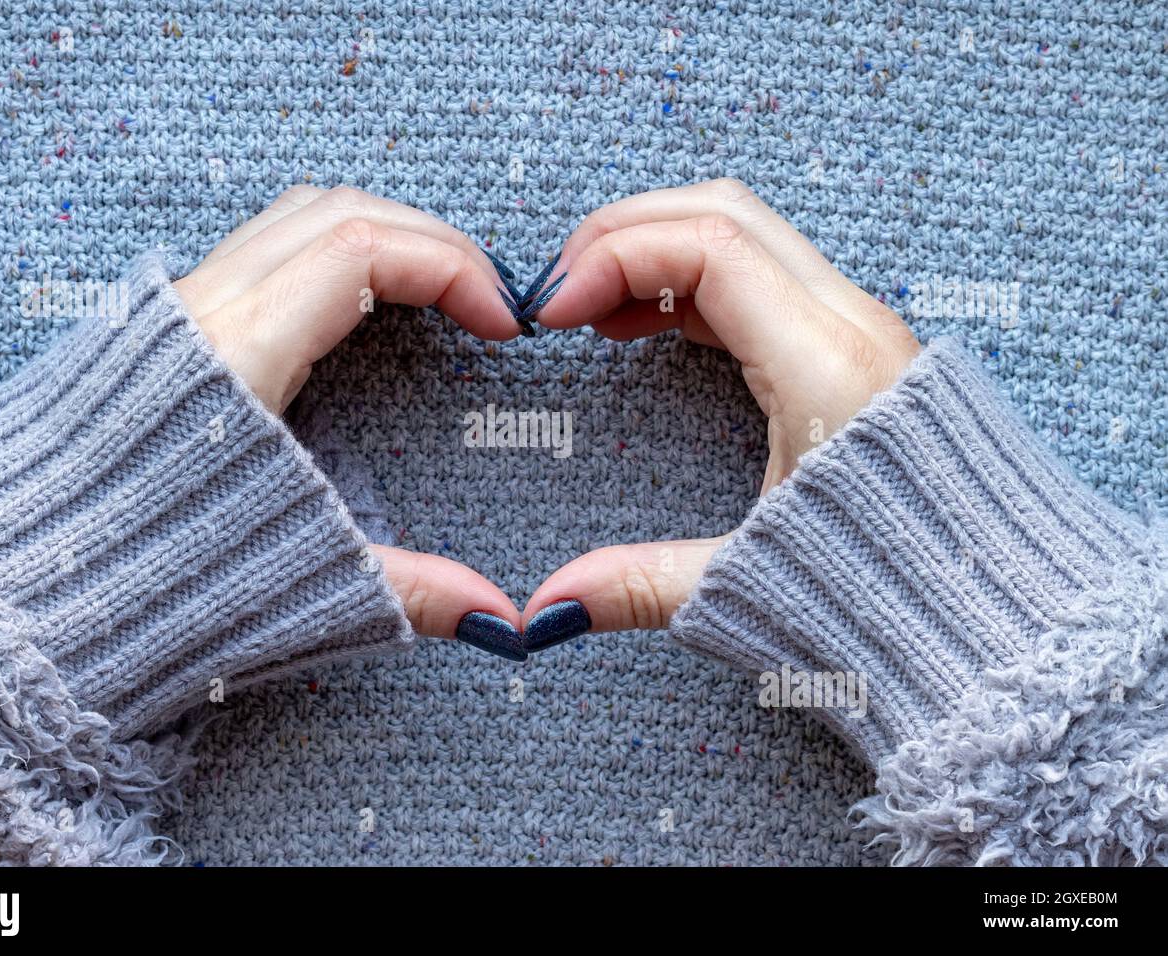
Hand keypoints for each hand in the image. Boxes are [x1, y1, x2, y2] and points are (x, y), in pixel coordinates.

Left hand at [174, 185, 524, 638]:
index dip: (456, 268)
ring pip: (295, 217)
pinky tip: (355, 307)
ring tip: (434, 292)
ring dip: (379, 234)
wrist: (12, 598)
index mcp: (242, 352)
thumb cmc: (142, 581)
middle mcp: (206, 309)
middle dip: (431, 239)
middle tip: (484, 298)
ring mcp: (179, 310)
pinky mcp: (164, 329)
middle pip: (340, 210)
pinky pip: (260, 247)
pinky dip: (328, 250)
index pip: (368, 248)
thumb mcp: (297, 583)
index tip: (504, 321)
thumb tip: (503, 618)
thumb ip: (410, 589)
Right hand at [525, 179, 921, 634]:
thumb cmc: (897, 592)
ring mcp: (857, 331)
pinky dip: (693, 284)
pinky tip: (643, 327)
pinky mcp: (853, 351)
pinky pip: (764, 279)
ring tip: (589, 309)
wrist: (1003, 614)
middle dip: (625, 232)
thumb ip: (641, 585)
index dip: (614, 258)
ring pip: (746, 234)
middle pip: (723, 211)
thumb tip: (543, 611)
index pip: (706, 246)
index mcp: (824, 364)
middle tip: (557, 288)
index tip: (552, 312)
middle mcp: (849, 325)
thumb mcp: (752, 582)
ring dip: (660, 251)